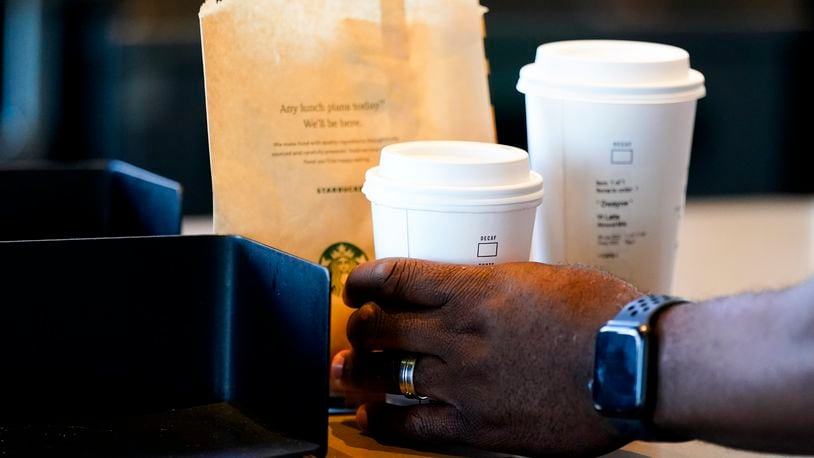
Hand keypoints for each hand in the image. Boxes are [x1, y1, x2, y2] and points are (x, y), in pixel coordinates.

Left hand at [331, 258, 640, 456]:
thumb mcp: (538, 278)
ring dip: (355, 371)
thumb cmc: (600, 313)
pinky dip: (380, 422)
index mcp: (474, 289)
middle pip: (380, 327)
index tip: (356, 286)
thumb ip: (491, 288)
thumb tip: (466, 294)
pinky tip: (366, 418)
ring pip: (384, 374)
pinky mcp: (477, 427)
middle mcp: (458, 334)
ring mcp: (464, 382)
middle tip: (354, 330)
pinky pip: (411, 427)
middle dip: (358, 327)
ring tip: (343, 370)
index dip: (363, 280)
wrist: (635, 365)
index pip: (396, 278)